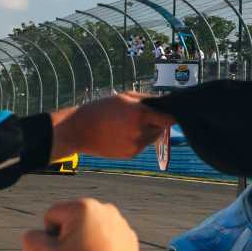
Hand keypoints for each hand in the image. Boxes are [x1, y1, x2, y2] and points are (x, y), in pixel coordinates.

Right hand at [21, 198, 140, 250]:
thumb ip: (31, 238)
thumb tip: (36, 235)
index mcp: (85, 207)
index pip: (52, 216)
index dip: (49, 238)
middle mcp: (107, 211)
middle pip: (72, 222)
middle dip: (68, 239)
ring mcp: (122, 227)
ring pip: (89, 233)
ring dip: (83, 246)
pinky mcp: (131, 243)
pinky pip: (105, 243)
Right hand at [50, 93, 168, 159]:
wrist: (80, 130)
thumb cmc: (101, 109)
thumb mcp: (124, 97)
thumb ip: (146, 99)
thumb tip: (163, 102)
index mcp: (140, 114)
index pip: (169, 119)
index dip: (171, 115)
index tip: (170, 113)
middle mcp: (141, 132)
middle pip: (161, 128)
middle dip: (157, 122)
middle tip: (142, 116)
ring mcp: (136, 145)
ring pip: (152, 138)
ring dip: (148, 131)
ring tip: (129, 124)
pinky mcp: (131, 154)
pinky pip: (142, 145)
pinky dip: (138, 139)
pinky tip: (123, 133)